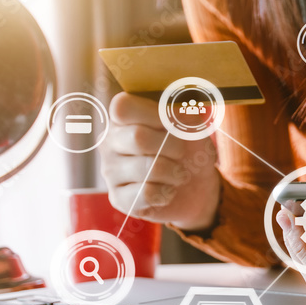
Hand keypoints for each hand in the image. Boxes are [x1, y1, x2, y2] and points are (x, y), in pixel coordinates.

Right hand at [100, 92, 220, 230]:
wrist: (195, 188)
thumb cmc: (189, 151)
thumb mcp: (193, 129)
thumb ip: (186, 116)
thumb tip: (184, 113)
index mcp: (123, 118)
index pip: (122, 106)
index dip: (154, 115)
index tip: (173, 125)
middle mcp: (110, 142)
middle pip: (137, 137)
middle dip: (171, 146)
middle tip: (181, 153)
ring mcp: (110, 170)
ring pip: (146, 168)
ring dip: (173, 172)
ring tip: (179, 174)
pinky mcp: (118, 198)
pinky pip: (146, 193)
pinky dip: (167, 193)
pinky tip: (167, 191)